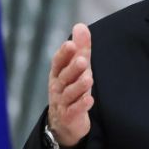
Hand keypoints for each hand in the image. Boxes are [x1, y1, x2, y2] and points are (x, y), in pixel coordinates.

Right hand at [47, 23, 92, 148]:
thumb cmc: (71, 90)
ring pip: (70, 93)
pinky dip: (82, 105)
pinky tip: (90, 99)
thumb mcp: (75, 69)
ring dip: (79, 85)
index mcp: (57, 74)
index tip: (71, 44)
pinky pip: (74, 110)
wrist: (64, 122)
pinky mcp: (70, 117)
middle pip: (64, 77)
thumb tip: (80, 26)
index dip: (64, 54)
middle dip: (72, 68)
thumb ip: (80, 49)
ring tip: (89, 78)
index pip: (58, 62)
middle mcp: (58, 87)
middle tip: (82, 60)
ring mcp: (63, 102)